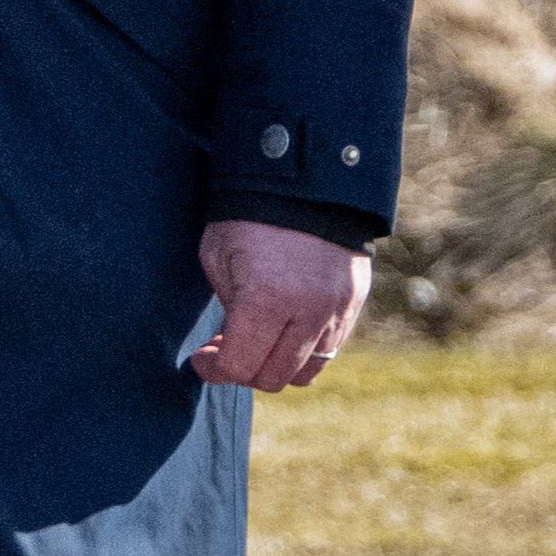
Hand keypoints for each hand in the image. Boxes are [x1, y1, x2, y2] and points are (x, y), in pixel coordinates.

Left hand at [190, 219, 371, 391]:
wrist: (307, 178)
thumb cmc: (249, 215)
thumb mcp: (219, 256)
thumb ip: (228, 308)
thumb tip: (234, 340)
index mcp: (267, 299)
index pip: (240, 366)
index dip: (214, 370)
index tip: (201, 359)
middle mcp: (307, 312)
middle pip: (272, 377)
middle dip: (243, 370)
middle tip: (226, 348)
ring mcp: (337, 310)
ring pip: (305, 372)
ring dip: (276, 365)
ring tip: (259, 341)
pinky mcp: (354, 303)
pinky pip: (329, 350)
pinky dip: (304, 351)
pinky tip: (285, 329)